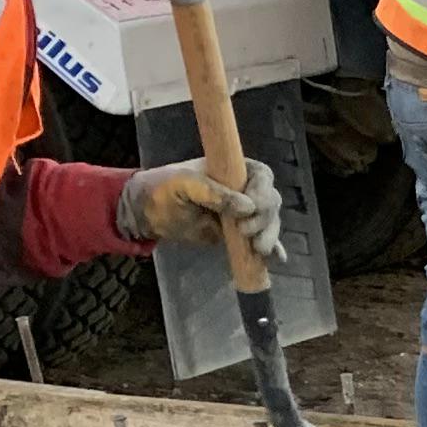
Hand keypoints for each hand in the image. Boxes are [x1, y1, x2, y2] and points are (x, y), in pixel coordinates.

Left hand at [119, 155, 282, 264]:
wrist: (148, 213)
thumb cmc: (163, 189)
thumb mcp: (184, 184)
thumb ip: (213, 193)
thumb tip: (248, 208)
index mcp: (232, 169)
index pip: (262, 176)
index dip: (263, 191)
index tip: (253, 207)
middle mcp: (243, 188)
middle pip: (270, 201)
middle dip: (264, 218)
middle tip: (245, 232)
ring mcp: (242, 212)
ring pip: (268, 222)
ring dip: (269, 235)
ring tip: (258, 250)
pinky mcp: (238, 233)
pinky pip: (260, 239)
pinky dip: (272, 248)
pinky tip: (278, 258)